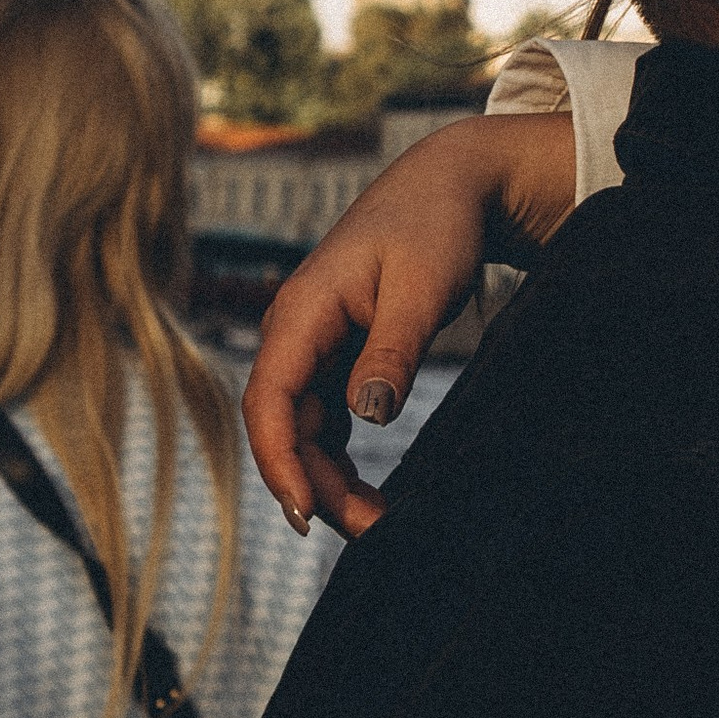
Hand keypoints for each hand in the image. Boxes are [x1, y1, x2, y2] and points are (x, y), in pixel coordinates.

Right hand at [242, 112, 575, 536]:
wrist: (451, 185)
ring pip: (302, 428)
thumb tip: (366, 416)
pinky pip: (323, 418)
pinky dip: (339, 456)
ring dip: (327, 477)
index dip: (279, 461)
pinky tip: (368, 491)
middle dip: (313, 484)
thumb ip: (391, 353)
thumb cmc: (435, 227)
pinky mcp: (338, 354)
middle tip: (369, 532)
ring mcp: (314, 345)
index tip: (307, 512)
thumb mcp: (420, 288)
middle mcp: (295, 332)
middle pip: (282, 426)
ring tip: (375, 523)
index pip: (267, 401)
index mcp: (301, 313)